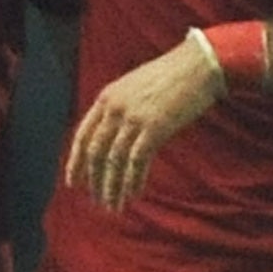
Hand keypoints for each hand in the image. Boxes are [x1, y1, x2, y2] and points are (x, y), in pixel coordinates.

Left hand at [63, 38, 227, 211]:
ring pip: (114, 161)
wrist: (199, 65)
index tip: (73, 182)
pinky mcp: (154, 128)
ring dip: (113, 187)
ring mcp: (133, 118)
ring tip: (114, 206)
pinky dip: (133, 181)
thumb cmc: (173, 75)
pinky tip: (133, 195)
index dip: (75, 162)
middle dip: (95, 180)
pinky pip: (136, 162)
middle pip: (96, 152)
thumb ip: (122, 107)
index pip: (82, 135)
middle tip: (98, 201)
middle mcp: (114, 108)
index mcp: (106, 97)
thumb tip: (118, 132)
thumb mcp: (136, 86)